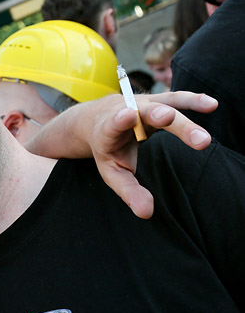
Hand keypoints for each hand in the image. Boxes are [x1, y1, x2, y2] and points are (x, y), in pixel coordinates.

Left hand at [82, 92, 216, 218]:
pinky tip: (211, 104)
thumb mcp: (112, 172)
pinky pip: (178, 99)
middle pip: (146, 113)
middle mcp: (128, 111)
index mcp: (109, 129)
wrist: (100, 120)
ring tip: (207, 107)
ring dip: (185, 105)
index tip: (128, 116)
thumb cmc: (109, 149)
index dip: (120, 119)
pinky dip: (193, 100)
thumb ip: (128, 190)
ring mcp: (145, 104)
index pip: (114, 123)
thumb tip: (146, 213)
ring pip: (166, 102)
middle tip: (169, 118)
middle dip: (159, 115)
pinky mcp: (160, 101)